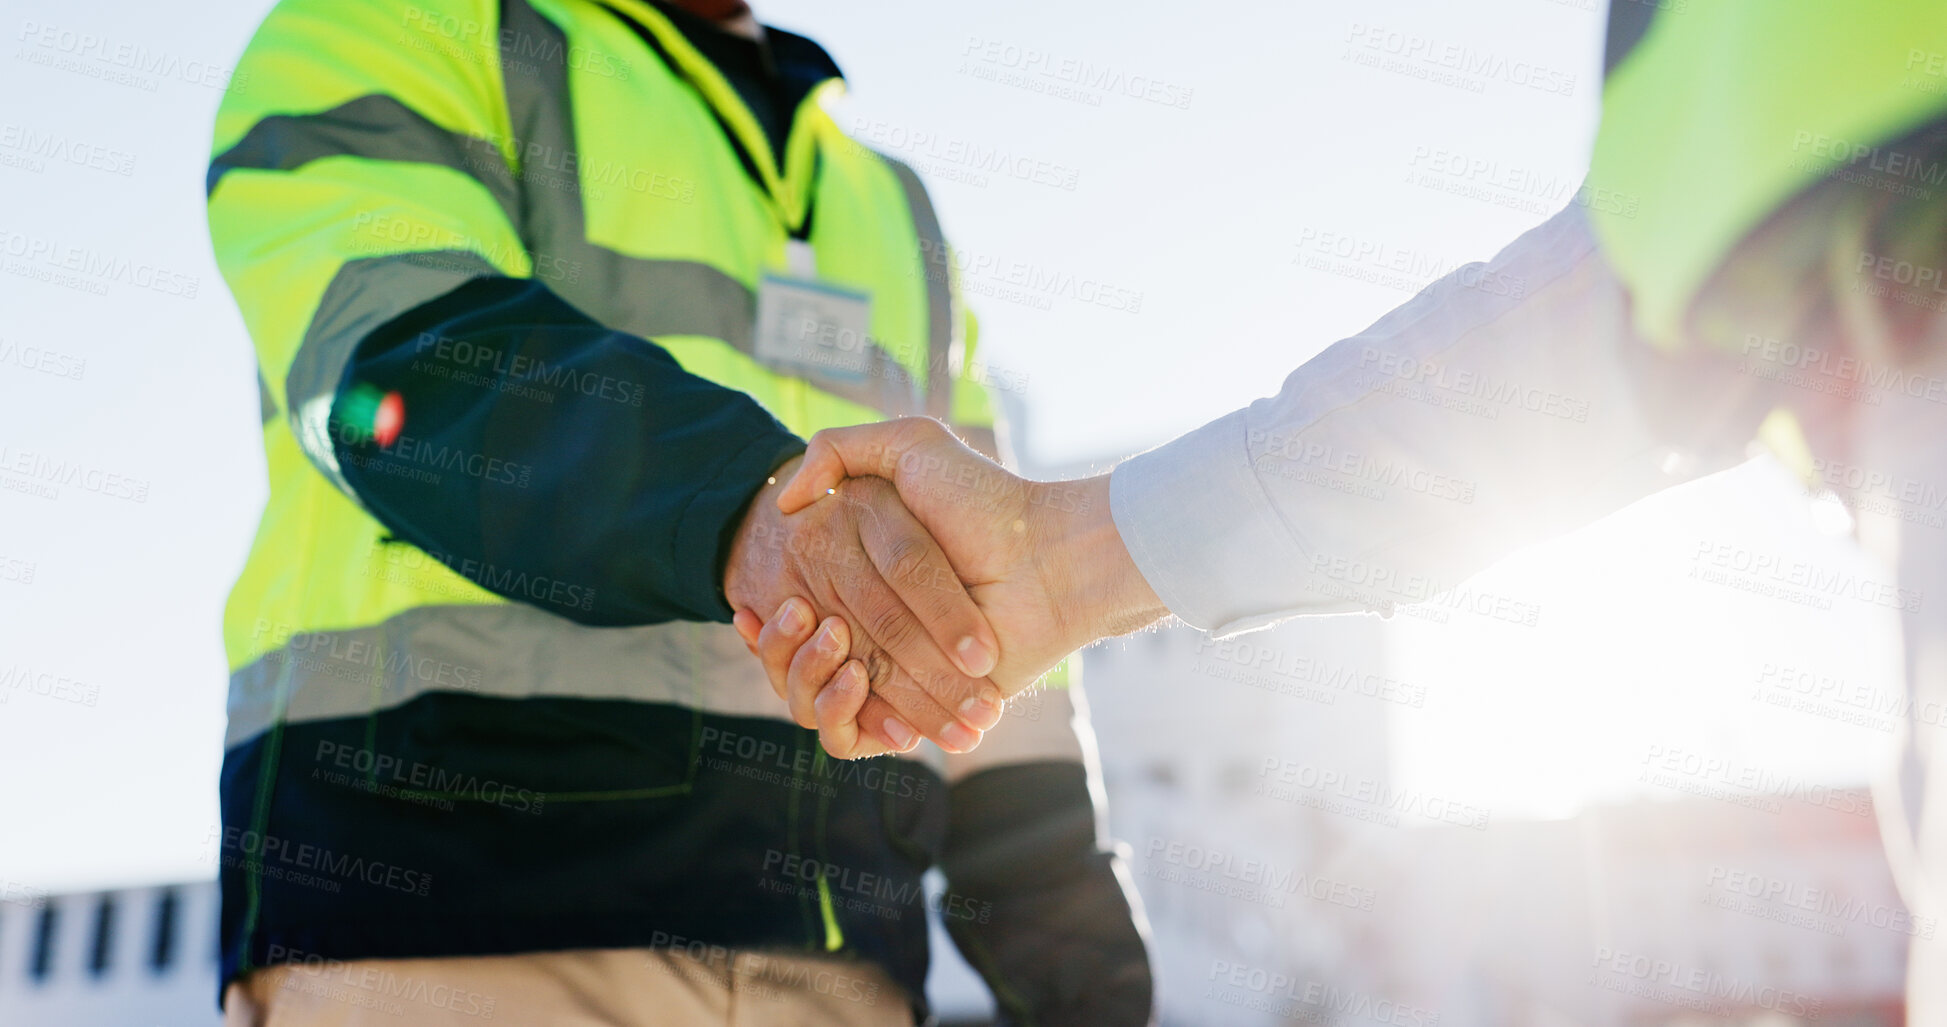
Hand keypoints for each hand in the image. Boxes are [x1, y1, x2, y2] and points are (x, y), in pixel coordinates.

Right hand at [739, 419, 1166, 752]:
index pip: (795, 614)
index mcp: (861, 583)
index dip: (771, 618)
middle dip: (789, 644)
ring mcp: (891, 675)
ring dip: (807, 677)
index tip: (754, 607)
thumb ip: (838, 450)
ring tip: (836, 640)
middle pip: (797, 659)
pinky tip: (852, 679)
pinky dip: (840, 715)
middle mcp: (871, 633)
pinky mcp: (912, 711)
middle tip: (805, 614)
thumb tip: (785, 499)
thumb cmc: (982, 501)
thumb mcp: (910, 446)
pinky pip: (849, 736)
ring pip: (810, 700)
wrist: (1045, 560)